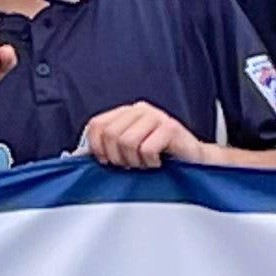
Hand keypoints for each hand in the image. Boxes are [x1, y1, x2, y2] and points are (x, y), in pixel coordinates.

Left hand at [82, 100, 197, 167]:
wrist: (195, 163)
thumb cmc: (161, 159)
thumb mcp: (129, 152)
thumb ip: (108, 148)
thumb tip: (80, 156)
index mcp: (126, 113)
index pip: (96, 124)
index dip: (96, 147)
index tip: (106, 162)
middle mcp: (139, 110)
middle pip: (110, 134)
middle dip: (117, 157)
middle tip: (131, 165)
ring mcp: (156, 116)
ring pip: (127, 141)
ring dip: (135, 161)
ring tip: (146, 164)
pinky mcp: (170, 127)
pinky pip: (146, 148)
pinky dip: (150, 162)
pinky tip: (158, 162)